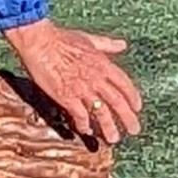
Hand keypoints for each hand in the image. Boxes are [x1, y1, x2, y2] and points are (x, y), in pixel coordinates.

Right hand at [3, 19, 142, 144]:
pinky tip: (86, 131)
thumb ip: (107, 44)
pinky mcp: (67, 97)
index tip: (137, 108)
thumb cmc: (61, 38)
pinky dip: (84, 125)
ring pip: (101, 112)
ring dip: (109, 127)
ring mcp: (82, 89)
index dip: (133, 97)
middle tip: (134, 130)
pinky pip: (80, 115)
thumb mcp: (88, 39)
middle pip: (117, 102)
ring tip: (113, 139)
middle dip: (128, 118)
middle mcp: (96, 78)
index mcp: (103, 64)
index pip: (125, 84)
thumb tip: (122, 44)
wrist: (40, 42)